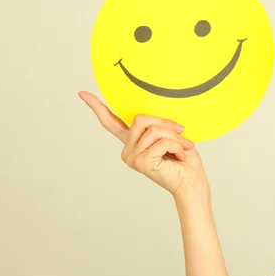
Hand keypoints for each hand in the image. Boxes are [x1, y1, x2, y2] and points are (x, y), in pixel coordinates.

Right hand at [78, 91, 209, 199]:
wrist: (192, 181)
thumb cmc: (184, 158)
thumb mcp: (170, 134)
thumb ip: (157, 124)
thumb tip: (152, 115)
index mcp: (133, 142)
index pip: (111, 123)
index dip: (97, 107)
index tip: (82, 93)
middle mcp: (128, 150)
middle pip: (141, 118)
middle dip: (165, 123)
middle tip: (181, 133)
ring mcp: (132, 157)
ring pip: (154, 130)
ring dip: (175, 137)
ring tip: (182, 149)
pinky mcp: (141, 162)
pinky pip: (161, 142)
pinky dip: (177, 146)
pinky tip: (180, 156)